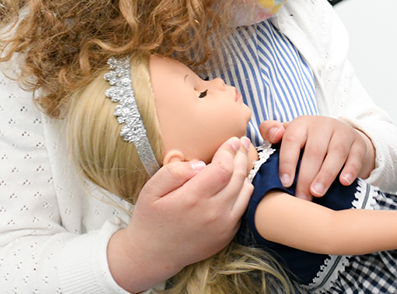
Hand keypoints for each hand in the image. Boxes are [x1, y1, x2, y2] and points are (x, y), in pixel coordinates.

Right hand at [107, 136, 254, 292]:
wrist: (152, 255)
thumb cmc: (150, 219)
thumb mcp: (151, 190)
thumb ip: (174, 172)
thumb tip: (200, 164)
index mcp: (193, 199)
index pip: (223, 168)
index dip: (230, 151)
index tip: (231, 140)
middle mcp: (213, 213)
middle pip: (238, 177)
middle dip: (242, 156)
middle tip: (242, 143)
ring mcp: (224, 226)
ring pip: (246, 191)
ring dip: (245, 172)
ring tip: (240, 158)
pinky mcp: (228, 234)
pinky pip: (244, 206)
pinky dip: (243, 191)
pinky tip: (237, 181)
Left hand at [261, 116, 375, 199]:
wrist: (340, 135)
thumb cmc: (307, 141)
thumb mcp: (288, 134)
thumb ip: (272, 132)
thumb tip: (274, 134)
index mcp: (302, 124)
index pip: (292, 140)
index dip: (287, 162)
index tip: (285, 182)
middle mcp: (323, 125)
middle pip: (315, 151)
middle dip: (306, 177)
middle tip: (301, 198)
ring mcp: (342, 133)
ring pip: (336, 153)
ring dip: (326, 175)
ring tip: (317, 193)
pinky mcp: (358, 143)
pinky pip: (355, 156)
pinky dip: (350, 170)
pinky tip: (343, 183)